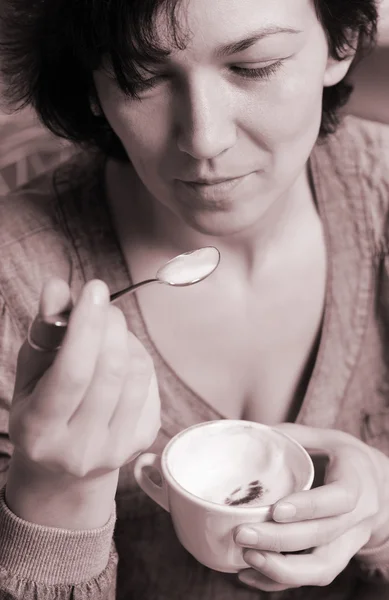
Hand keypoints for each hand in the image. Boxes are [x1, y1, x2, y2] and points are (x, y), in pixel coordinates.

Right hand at [6, 277, 160, 527]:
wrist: (63, 470)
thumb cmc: (42, 409)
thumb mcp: (31, 372)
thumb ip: (44, 329)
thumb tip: (57, 287)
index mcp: (41, 430)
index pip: (73, 372)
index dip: (87, 326)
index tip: (95, 290)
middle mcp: (80, 448)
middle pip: (111, 371)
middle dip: (110, 325)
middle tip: (102, 306)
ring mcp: (116, 449)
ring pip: (137, 373)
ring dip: (127, 339)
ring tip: (109, 335)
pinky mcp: (144, 441)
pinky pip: (150, 384)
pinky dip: (138, 359)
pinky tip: (120, 361)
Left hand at [234, 423, 388, 592]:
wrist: (380, 489)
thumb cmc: (346, 459)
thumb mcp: (329, 438)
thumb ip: (295, 435)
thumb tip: (256, 432)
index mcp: (357, 481)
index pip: (339, 499)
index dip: (309, 507)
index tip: (276, 510)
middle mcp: (357, 518)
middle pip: (323, 537)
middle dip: (280, 540)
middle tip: (242, 534)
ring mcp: (348, 543)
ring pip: (322, 569)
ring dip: (281, 570)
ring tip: (246, 557)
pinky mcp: (336, 558)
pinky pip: (310, 578)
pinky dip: (278, 581)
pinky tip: (248, 573)